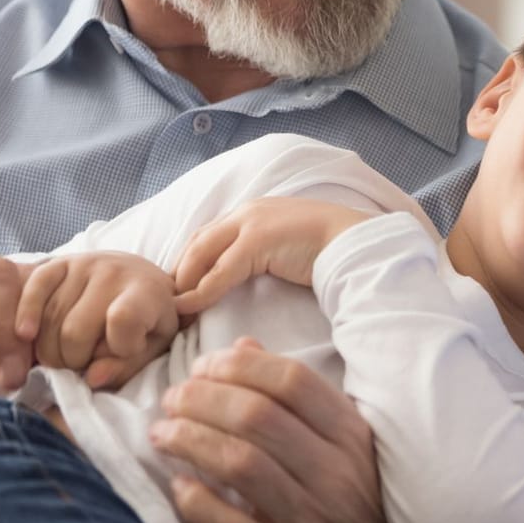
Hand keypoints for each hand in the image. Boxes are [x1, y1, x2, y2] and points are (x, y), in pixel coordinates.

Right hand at [16, 251, 179, 389]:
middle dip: (73, 360)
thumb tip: (92, 378)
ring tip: (66, 354)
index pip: (123, 320)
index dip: (117, 347)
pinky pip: (33, 289)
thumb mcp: (151, 348)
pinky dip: (25, 315)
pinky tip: (27, 335)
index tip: (123, 351)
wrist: (141, 279)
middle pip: (74, 331)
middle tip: (82, 363)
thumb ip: (126, 367)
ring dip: (51, 349)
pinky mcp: (59, 261)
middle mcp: (114, 272)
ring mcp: (84, 263)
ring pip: (50, 319)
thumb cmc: (148, 322)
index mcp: (147, 292)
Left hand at [153, 337, 461, 522]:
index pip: (292, 381)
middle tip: (172, 400)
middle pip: (257, 416)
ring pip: (238, 463)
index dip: (239, 365)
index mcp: (353, 440)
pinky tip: (178, 487)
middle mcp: (335, 475)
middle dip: (201, 399)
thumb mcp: (347, 451)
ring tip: (162, 434)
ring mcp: (310, 522)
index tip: (205, 367)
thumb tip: (245, 347)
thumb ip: (298, 399)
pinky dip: (194, 501)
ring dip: (188, 441)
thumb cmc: (359, 516)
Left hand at [172, 197, 372, 315]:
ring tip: (174, 310)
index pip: (209, 236)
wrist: (357, 243)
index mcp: (255, 212)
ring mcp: (251, 223)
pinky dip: (200, 292)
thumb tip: (247, 276)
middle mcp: (247, 212)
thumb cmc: (330, 251)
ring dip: (183, 283)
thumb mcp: (287, 249)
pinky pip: (219, 271)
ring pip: (201, 254)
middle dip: (178, 272)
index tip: (179, 290)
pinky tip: (189, 308)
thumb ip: (264, 255)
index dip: (190, 262)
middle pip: (197, 242)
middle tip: (166, 302)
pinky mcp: (257, 241)